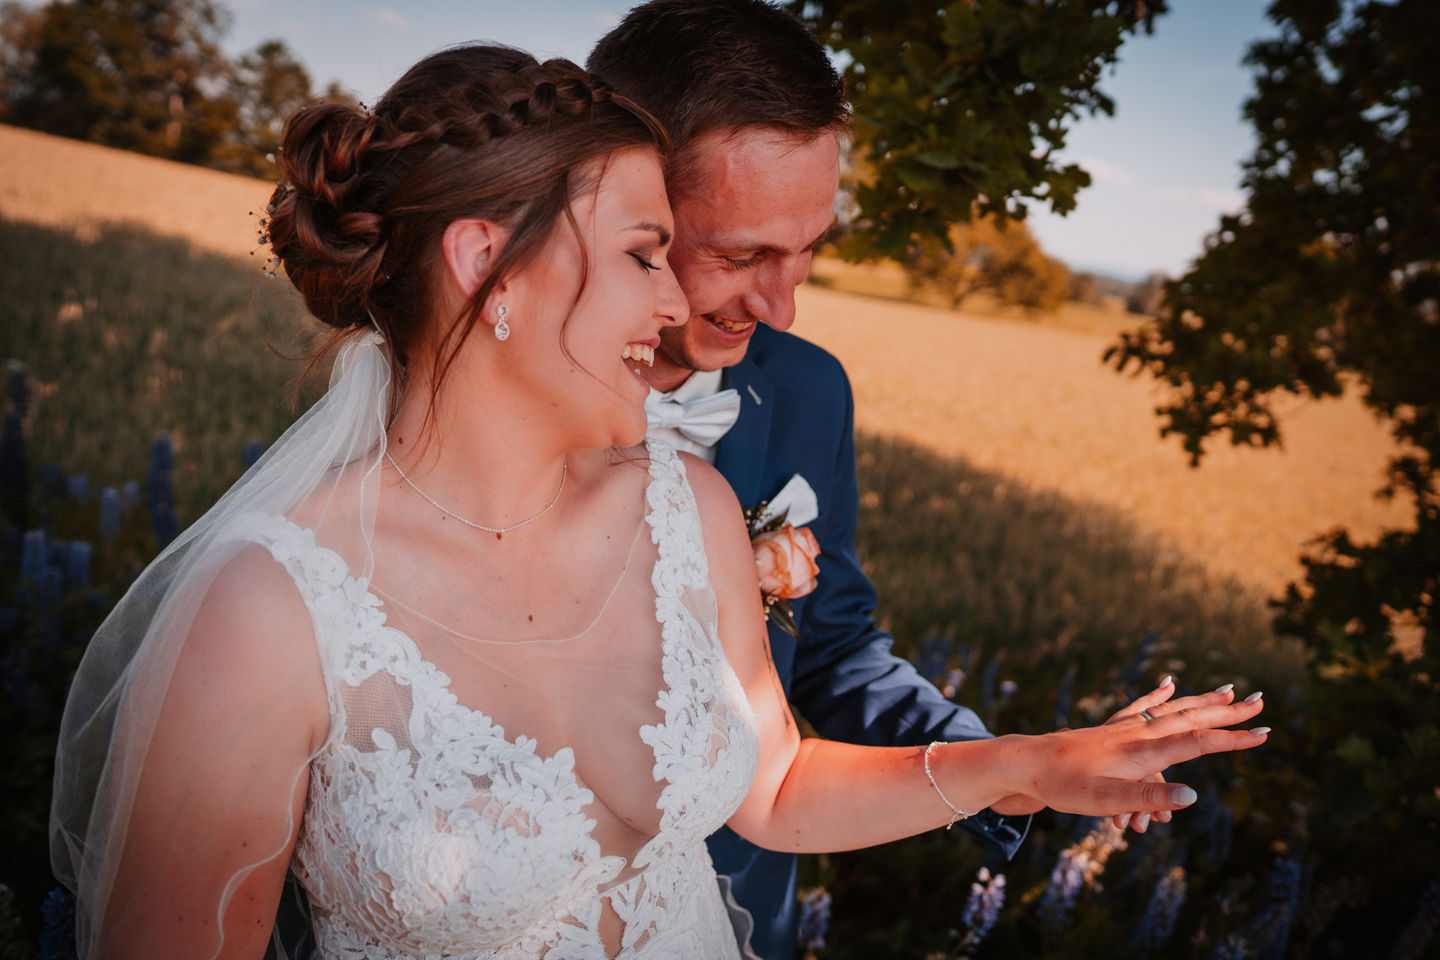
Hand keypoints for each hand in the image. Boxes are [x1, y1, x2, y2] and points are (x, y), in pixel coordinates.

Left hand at [1000, 687, 1267, 818]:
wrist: (1025, 764)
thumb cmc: (1064, 785)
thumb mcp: (1108, 800)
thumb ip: (1150, 799)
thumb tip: (1194, 797)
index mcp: (1142, 751)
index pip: (1198, 742)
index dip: (1233, 739)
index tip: (1265, 734)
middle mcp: (1137, 734)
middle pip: (1191, 718)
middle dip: (1228, 711)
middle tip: (1262, 702)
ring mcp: (1122, 728)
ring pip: (1172, 709)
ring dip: (1203, 700)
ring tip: (1229, 689)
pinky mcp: (1108, 728)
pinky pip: (1141, 706)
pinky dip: (1160, 695)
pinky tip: (1169, 683)